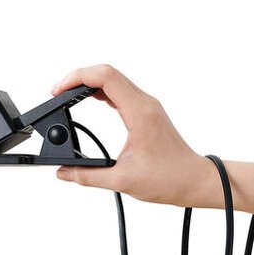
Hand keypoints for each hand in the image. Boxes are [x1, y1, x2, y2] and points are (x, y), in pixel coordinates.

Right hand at [52, 64, 213, 206]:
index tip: (58, 91)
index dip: (77, 78)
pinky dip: (103, 93)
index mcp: (140, 113)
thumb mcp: (122, 180)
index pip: (105, 77)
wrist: (195, 181)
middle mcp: (145, 103)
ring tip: (69, 98)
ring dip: (90, 84)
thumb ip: (88, 176)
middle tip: (59, 94)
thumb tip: (64, 173)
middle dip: (79, 78)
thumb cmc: (169, 179)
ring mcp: (148, 107)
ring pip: (115, 80)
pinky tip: (90, 102)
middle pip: (107, 73)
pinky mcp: (148, 113)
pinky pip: (122, 92)